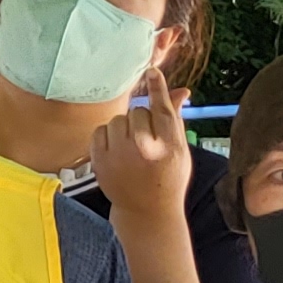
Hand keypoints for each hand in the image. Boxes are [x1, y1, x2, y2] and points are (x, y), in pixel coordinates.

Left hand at [88, 69, 191, 218]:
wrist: (147, 210)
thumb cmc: (167, 177)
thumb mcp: (179, 150)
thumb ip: (175, 119)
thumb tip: (181, 90)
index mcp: (169, 146)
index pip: (162, 109)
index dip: (157, 88)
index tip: (152, 71)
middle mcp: (145, 148)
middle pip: (138, 111)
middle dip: (142, 119)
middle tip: (147, 139)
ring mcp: (120, 155)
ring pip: (118, 119)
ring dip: (124, 127)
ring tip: (132, 146)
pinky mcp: (101, 160)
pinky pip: (101, 130)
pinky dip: (108, 136)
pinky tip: (118, 150)